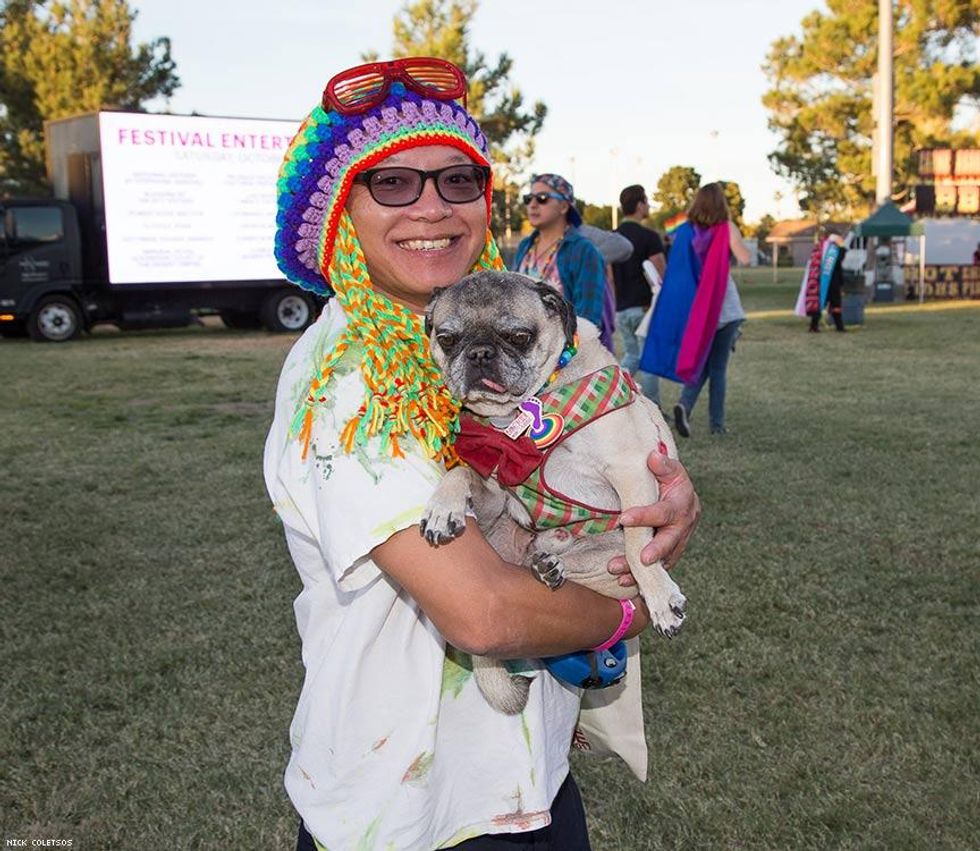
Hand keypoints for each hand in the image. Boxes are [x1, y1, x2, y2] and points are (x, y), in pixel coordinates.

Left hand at [607, 452, 700, 584]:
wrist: (680, 495)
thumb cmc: (669, 480)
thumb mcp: (669, 469)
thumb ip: (662, 465)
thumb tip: (653, 457)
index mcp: (682, 504)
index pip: (663, 511)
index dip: (644, 516)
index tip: (624, 518)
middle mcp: (683, 526)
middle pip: (669, 541)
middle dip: (654, 551)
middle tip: (640, 559)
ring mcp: (678, 542)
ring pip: (662, 559)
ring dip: (641, 569)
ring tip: (620, 574)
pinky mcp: (671, 553)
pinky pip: (658, 567)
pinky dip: (642, 576)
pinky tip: (625, 582)